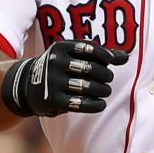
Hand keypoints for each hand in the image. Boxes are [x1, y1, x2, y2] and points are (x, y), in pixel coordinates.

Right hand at [1, 41, 128, 117]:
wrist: (27, 85)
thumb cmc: (60, 68)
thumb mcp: (73, 55)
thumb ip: (99, 55)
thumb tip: (126, 57)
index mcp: (61, 47)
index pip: (90, 48)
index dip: (105, 56)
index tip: (110, 63)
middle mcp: (55, 63)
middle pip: (91, 68)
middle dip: (105, 75)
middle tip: (108, 79)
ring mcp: (53, 82)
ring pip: (87, 86)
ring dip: (102, 90)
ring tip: (105, 91)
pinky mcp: (52, 100)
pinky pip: (80, 104)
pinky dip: (95, 105)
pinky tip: (100, 103)